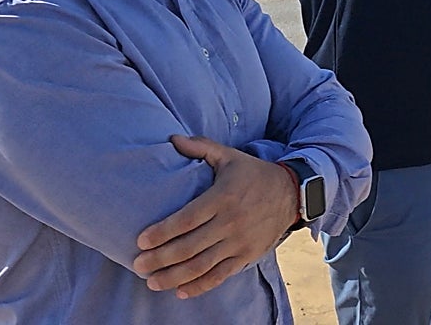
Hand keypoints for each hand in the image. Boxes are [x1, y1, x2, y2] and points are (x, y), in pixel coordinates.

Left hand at [132, 135, 297, 298]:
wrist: (291, 192)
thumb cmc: (253, 174)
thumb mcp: (229, 156)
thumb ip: (201, 147)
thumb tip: (172, 139)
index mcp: (223, 197)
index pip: (187, 219)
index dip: (163, 232)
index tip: (141, 240)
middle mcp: (231, 222)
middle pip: (190, 246)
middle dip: (161, 259)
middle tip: (139, 265)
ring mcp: (240, 242)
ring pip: (202, 265)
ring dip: (174, 277)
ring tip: (152, 281)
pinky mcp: (247, 255)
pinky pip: (221, 275)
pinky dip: (199, 286)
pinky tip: (180, 291)